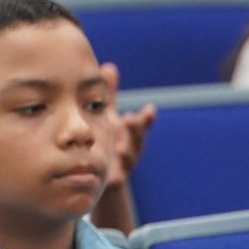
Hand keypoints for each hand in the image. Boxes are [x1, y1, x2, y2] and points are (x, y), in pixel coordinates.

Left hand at [100, 62, 154, 188]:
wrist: (99, 178)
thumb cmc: (106, 143)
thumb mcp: (108, 118)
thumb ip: (110, 96)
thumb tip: (108, 67)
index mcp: (129, 133)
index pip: (140, 123)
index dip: (145, 117)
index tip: (149, 109)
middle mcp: (130, 148)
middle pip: (136, 139)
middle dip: (135, 129)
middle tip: (131, 119)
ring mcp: (123, 165)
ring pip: (127, 159)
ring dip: (125, 152)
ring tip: (121, 148)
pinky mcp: (113, 181)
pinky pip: (115, 180)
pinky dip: (113, 178)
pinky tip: (108, 178)